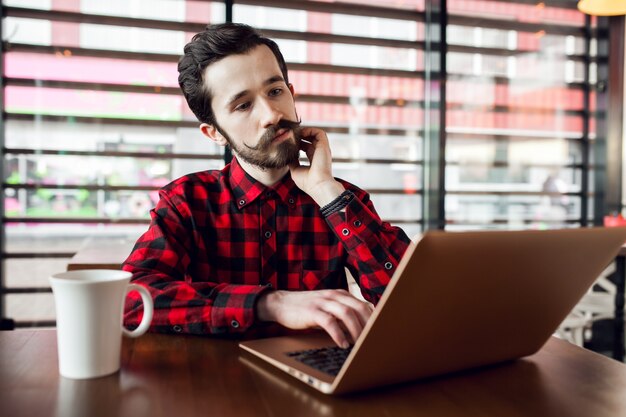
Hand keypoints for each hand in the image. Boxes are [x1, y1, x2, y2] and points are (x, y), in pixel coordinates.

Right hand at [256, 289, 373, 347]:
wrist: (281, 304)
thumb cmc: (307, 309)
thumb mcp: (327, 308)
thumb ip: (342, 314)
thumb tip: (361, 330)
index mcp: (340, 294)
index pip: (363, 304)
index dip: (373, 318)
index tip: (380, 332)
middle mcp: (333, 295)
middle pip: (358, 307)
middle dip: (369, 324)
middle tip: (373, 340)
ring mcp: (322, 302)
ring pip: (346, 313)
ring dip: (356, 330)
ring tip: (359, 344)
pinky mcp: (312, 311)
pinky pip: (329, 322)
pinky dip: (338, 334)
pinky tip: (342, 344)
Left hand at [289, 127, 344, 206]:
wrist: (318, 185)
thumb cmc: (308, 182)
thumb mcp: (295, 170)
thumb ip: (292, 161)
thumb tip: (288, 155)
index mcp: (314, 160)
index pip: (307, 147)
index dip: (298, 143)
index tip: (289, 142)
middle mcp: (320, 154)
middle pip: (310, 140)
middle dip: (300, 136)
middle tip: (290, 134)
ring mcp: (322, 149)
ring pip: (315, 134)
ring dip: (305, 131)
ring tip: (295, 132)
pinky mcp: (324, 146)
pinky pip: (319, 132)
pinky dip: (310, 130)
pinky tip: (300, 133)